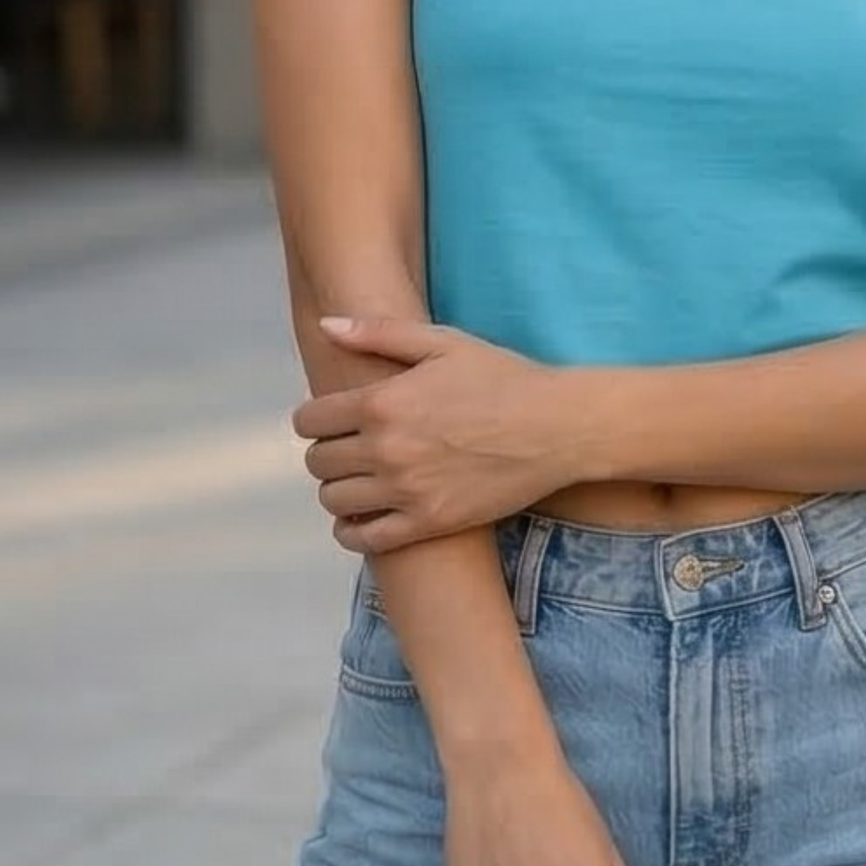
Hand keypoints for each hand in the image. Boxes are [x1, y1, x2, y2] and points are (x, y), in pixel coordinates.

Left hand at [293, 315, 583, 551]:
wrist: (556, 427)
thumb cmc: (502, 377)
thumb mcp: (443, 342)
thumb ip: (378, 333)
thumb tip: (325, 326)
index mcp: (383, 402)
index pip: (310, 421)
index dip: (313, 419)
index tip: (330, 419)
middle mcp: (387, 449)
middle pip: (318, 463)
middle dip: (325, 452)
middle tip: (347, 447)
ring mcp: (407, 491)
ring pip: (335, 501)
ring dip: (338, 489)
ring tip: (359, 479)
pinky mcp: (429, 523)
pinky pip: (365, 539)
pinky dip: (353, 531)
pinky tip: (363, 517)